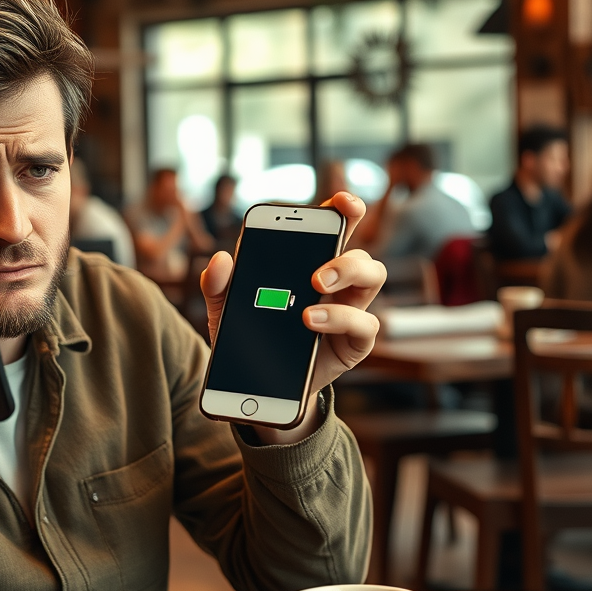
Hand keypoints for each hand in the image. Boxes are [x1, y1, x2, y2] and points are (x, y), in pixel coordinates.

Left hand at [200, 192, 385, 442]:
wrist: (256, 387)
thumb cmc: (250, 337)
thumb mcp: (225, 309)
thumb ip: (218, 284)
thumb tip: (220, 260)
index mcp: (309, 264)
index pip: (333, 229)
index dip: (343, 210)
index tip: (342, 202)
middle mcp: (337, 283)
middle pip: (360, 253)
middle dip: (345, 254)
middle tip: (317, 273)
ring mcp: (349, 311)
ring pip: (373, 277)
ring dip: (348, 276)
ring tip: (316, 289)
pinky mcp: (354, 342)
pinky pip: (366, 324)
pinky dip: (341, 318)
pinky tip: (312, 321)